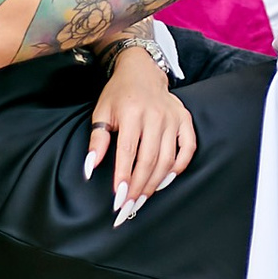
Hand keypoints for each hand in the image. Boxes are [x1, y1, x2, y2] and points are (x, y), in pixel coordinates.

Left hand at [83, 45, 195, 211]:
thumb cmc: (118, 95)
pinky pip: (188, 148)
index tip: (118, 198)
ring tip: (142, 198)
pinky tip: (166, 179)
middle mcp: (156, 116)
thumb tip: (90, 169)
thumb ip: (97, 141)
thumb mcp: (101, 113)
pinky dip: (179, 166)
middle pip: (149, 159)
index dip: (123, 177)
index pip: (128, 152)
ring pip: (167, 159)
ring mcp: (173, 118)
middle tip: (129, 206)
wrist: (142, 71)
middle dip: (138, 187)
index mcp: (132, 113)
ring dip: (155, 183)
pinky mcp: (184, 120)